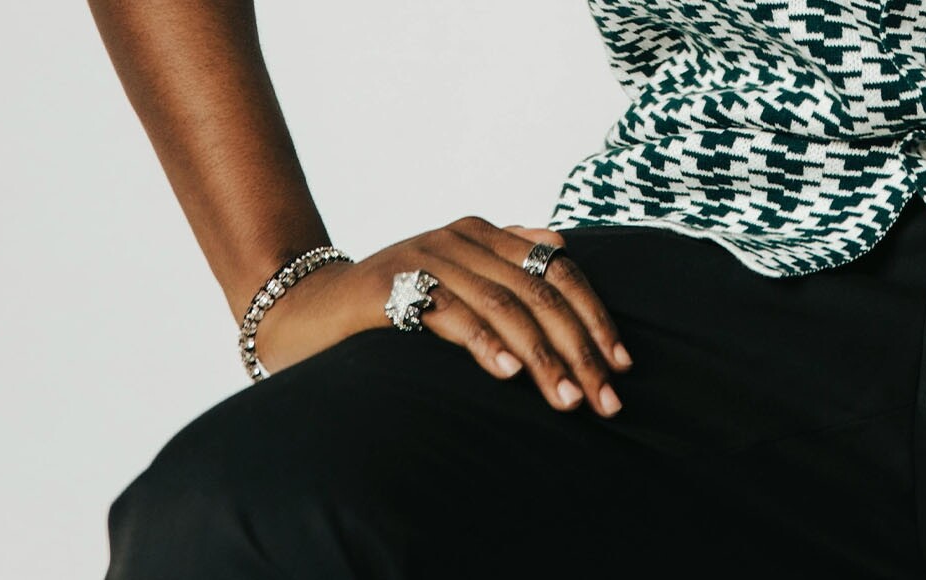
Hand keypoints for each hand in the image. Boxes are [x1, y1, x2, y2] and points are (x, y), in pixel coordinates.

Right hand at [253, 216, 633, 416]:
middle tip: (605, 399)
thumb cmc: (389, 306)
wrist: (302, 309)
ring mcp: (426, 258)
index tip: (622, 365)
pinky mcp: (391, 285)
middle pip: (541, 293)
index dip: (596, 317)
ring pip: (504, 306)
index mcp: (485, 233)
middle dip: (580, 349)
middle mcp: (461, 238)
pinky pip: (449, 312)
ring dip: (541, 358)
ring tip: (566, 399)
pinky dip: (483, 343)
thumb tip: (560, 247)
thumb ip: (504, 263)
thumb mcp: (456, 278)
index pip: (560, 270)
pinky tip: (507, 374)